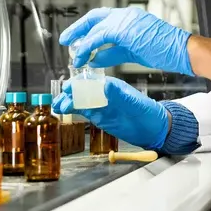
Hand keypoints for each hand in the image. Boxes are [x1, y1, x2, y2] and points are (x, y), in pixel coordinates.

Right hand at [53, 77, 170, 150]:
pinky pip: (82, 110)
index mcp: (111, 86)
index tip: (69, 88)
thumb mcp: (133, 103)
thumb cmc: (147, 112)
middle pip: (82, 90)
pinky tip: (63, 111)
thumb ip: (119, 95)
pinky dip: (72, 110)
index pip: (91, 81)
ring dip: (68, 102)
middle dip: (70, 94)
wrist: (152, 128)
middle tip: (61, 100)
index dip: (79, 84)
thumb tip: (106, 85)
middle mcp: (103, 93)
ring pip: (79, 100)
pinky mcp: (98, 115)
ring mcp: (99, 104)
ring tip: (58, 106)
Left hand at [60, 7, 192, 75]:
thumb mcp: (134, 52)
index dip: (88, 27)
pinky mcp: (124, 30)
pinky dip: (88, 47)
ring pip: (95, 27)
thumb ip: (113, 52)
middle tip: (66, 39)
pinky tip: (84, 57)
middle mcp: (127, 14)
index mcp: (131, 17)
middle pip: (95, 16)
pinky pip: (99, 37)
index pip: (103, 17)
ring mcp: (126, 20)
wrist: (181, 51)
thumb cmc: (165, 52)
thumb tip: (95, 58)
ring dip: (82, 42)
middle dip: (79, 28)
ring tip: (75, 55)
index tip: (77, 37)